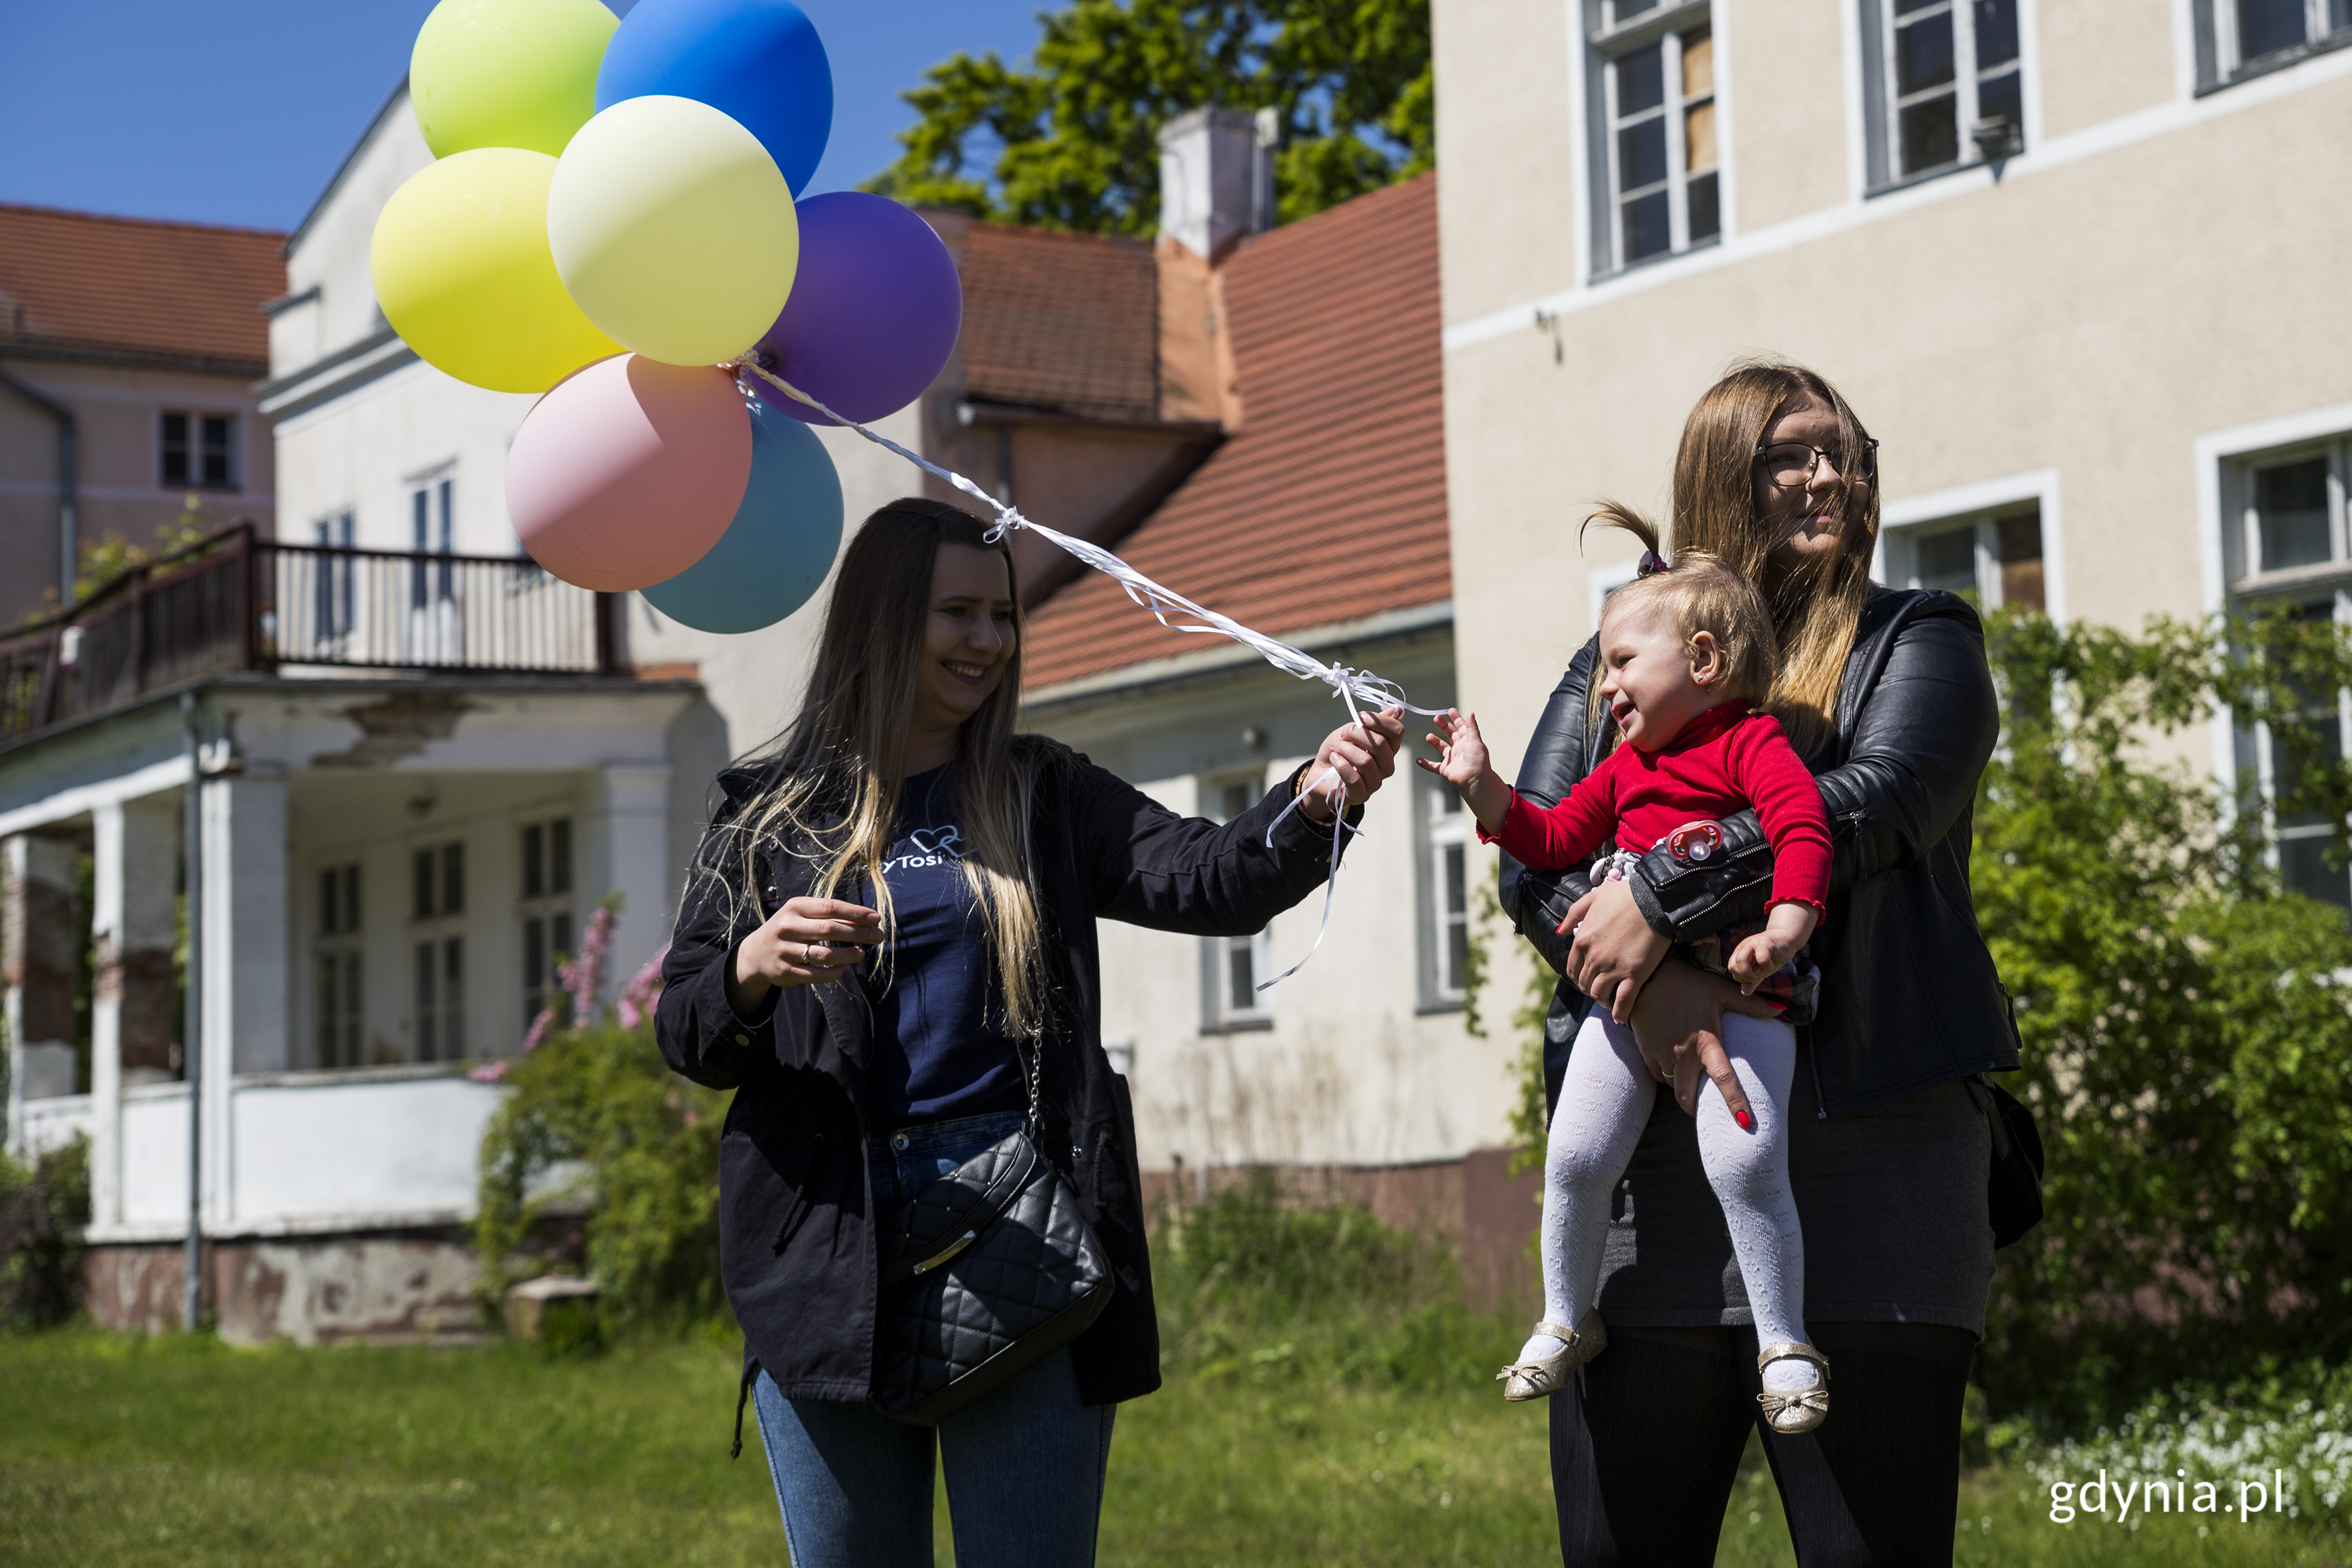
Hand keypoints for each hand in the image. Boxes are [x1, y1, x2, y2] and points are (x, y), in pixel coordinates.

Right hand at [727, 897, 883, 1016]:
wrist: (756, 953)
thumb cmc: (790, 929)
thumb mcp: (803, 915)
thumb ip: (830, 916)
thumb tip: (866, 921)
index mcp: (794, 907)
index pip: (830, 907)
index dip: (855, 913)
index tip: (876, 918)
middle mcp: (787, 927)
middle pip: (830, 929)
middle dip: (859, 933)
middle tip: (878, 936)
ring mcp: (785, 951)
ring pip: (825, 955)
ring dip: (849, 954)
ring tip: (861, 953)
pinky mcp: (786, 971)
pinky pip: (817, 974)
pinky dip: (835, 972)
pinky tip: (844, 967)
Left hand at [1297, 707, 1403, 823]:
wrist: (1319, 772)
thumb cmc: (1337, 750)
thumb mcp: (1351, 731)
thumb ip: (1372, 723)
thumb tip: (1396, 710)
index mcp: (1388, 748)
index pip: (1397, 731)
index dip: (1378, 721)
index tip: (1359, 718)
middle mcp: (1386, 765)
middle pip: (1381, 744)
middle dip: (1356, 733)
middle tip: (1342, 734)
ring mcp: (1376, 781)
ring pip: (1366, 761)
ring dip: (1345, 750)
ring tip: (1335, 748)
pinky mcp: (1362, 794)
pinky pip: (1354, 778)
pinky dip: (1341, 765)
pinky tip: (1334, 759)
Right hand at [1413, 710, 1510, 826]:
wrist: (1474, 779)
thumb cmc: (1478, 760)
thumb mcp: (1476, 740)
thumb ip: (1472, 727)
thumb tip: (1471, 713)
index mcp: (1468, 741)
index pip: (1461, 727)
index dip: (1456, 718)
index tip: (1450, 710)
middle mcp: (1460, 749)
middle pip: (1450, 734)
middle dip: (1443, 725)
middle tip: (1436, 718)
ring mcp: (1452, 759)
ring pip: (1442, 748)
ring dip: (1435, 742)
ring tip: (1428, 736)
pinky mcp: (1445, 769)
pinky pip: (1433, 766)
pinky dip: (1426, 764)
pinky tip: (1419, 760)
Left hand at [1557, 877, 1671, 1022]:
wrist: (1655, 900)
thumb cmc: (1626, 896)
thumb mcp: (1593, 897)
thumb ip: (1573, 914)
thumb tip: (1560, 932)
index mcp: (1582, 940)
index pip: (1572, 969)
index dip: (1579, 977)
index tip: (1587, 978)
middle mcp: (1594, 957)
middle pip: (1585, 984)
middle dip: (1591, 989)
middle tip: (1601, 990)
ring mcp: (1613, 968)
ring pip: (1600, 995)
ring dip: (1603, 1001)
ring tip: (1610, 1001)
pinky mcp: (1634, 975)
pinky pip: (1622, 1002)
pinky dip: (1620, 1013)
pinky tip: (1621, 1018)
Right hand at [1627, 959, 1779, 1126]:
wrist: (1645, 977)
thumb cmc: (1687, 983)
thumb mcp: (1720, 990)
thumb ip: (1750, 1005)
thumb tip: (1780, 1010)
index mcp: (1705, 1042)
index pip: (1723, 1078)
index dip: (1735, 1103)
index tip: (1746, 1124)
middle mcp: (1682, 1054)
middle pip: (1687, 1097)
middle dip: (1697, 1108)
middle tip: (1707, 1108)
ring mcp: (1661, 1054)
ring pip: (1672, 1085)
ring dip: (1683, 1087)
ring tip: (1692, 1080)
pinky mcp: (1645, 1051)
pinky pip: (1657, 1074)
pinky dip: (1666, 1075)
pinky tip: (1673, 1065)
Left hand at [1728, 903, 1817, 988]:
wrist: (1787, 939)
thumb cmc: (1773, 955)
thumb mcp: (1762, 970)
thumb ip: (1753, 981)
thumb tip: (1745, 992)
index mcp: (1740, 953)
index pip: (1732, 968)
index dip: (1742, 977)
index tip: (1754, 977)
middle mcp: (1744, 947)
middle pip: (1733, 965)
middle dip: (1745, 976)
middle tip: (1758, 975)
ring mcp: (1753, 943)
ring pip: (1741, 960)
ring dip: (1752, 972)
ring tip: (1762, 972)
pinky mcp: (1765, 942)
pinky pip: (1761, 958)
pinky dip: (1767, 966)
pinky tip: (1772, 964)